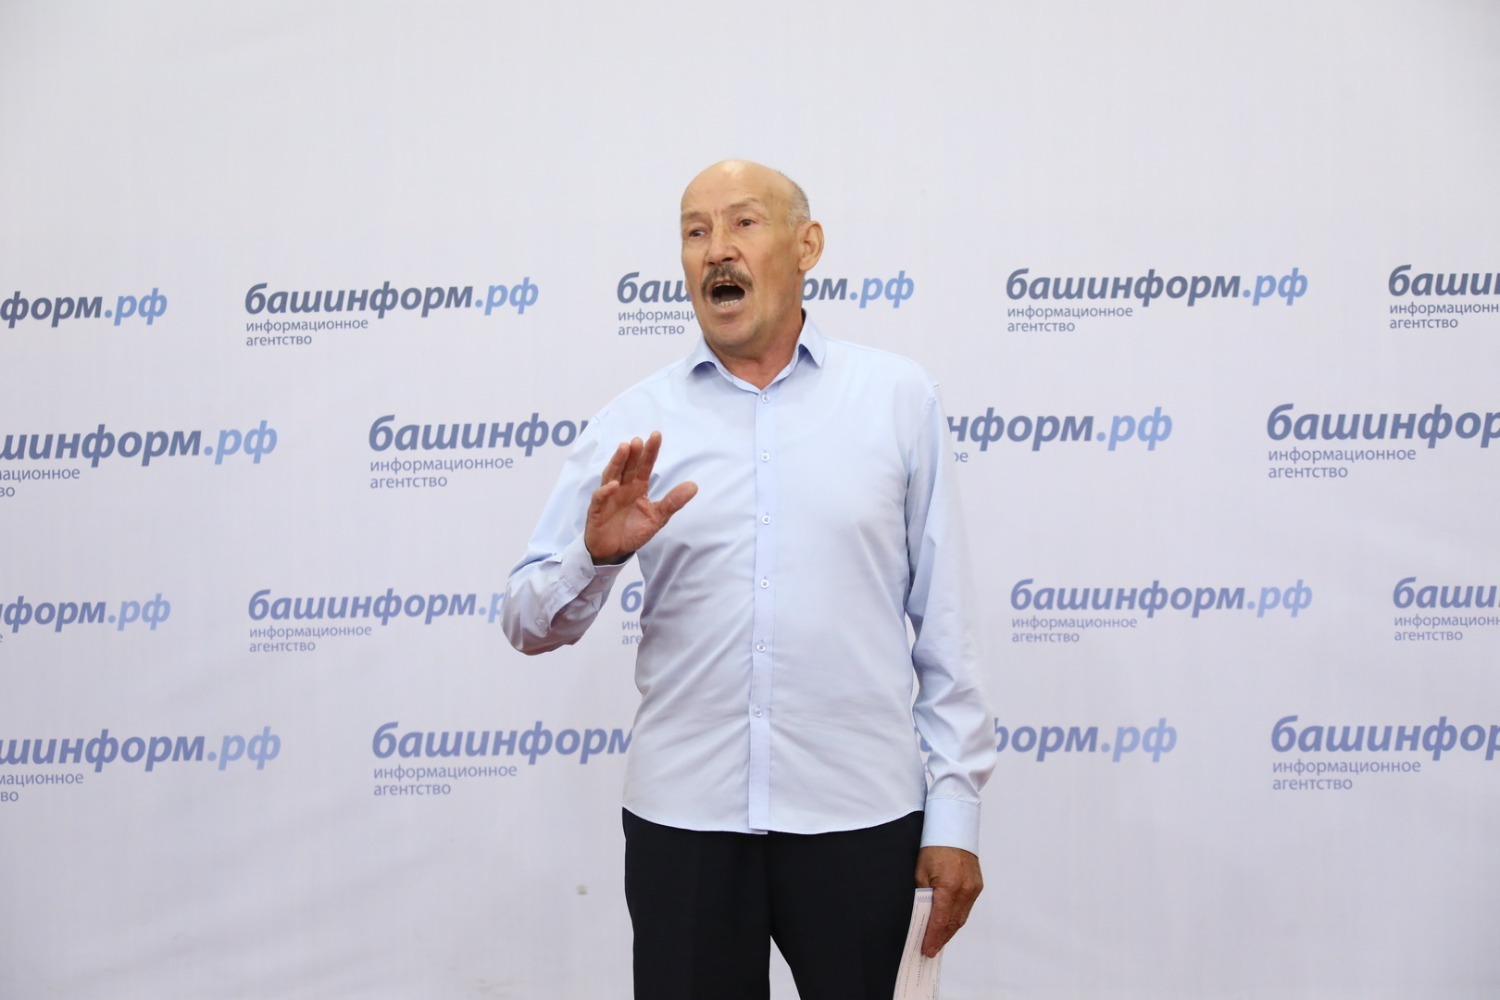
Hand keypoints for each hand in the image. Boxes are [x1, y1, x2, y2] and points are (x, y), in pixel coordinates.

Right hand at [584, 431, 696, 564]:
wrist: (613, 551)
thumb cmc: (632, 531)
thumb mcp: (657, 517)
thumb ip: (673, 502)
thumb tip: (694, 486)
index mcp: (637, 487)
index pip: (644, 466)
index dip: (650, 452)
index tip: (656, 435)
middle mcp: (622, 488)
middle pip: (627, 467)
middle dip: (632, 453)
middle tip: (638, 440)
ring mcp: (608, 497)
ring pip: (611, 475)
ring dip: (617, 462)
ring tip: (624, 448)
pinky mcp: (597, 510)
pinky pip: (600, 498)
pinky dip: (606, 491)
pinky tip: (614, 485)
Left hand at [915, 846, 982, 957]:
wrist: (953, 829)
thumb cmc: (934, 847)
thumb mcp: (921, 872)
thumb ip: (923, 895)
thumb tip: (922, 916)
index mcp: (949, 886)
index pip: (940, 920)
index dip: (933, 937)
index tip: (927, 950)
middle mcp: (965, 889)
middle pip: (953, 923)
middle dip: (941, 938)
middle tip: (931, 951)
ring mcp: (973, 888)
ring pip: (961, 917)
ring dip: (950, 931)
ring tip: (938, 942)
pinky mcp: (977, 886)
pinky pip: (966, 908)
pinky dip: (957, 918)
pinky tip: (949, 925)